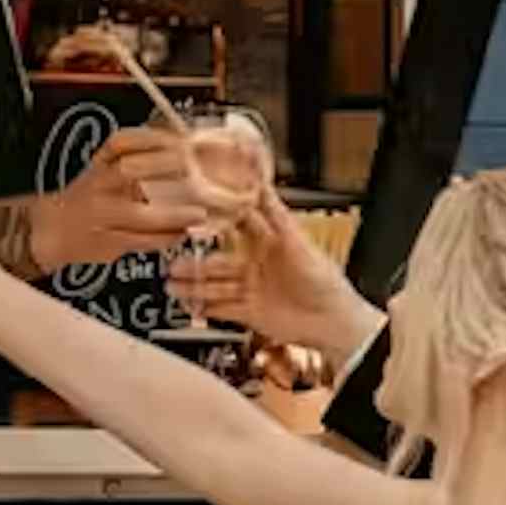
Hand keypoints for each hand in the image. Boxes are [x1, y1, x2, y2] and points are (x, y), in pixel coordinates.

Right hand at [28, 127, 211, 273]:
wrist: (52, 230)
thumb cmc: (89, 198)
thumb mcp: (104, 170)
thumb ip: (136, 161)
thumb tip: (182, 150)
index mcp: (99, 166)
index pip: (120, 142)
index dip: (149, 138)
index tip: (178, 140)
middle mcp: (98, 187)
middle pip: (127, 171)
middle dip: (163, 170)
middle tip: (193, 175)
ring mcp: (101, 216)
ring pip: (138, 215)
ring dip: (173, 216)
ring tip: (197, 215)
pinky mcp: (108, 243)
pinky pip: (140, 242)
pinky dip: (165, 239)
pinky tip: (180, 234)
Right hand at [175, 183, 379, 368]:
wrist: (333, 322)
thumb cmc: (324, 280)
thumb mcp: (296, 240)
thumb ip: (275, 212)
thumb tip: (261, 181)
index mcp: (270, 242)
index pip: (236, 226)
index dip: (214, 220)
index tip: (191, 211)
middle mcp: (258, 264)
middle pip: (220, 260)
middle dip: (196, 260)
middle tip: (172, 256)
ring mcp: (252, 289)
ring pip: (216, 285)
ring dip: (194, 284)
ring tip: (172, 282)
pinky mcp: (250, 313)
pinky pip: (221, 308)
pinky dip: (204, 306)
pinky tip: (188, 303)